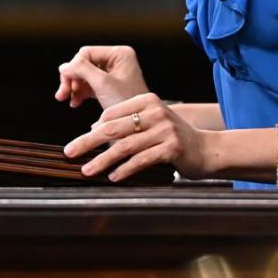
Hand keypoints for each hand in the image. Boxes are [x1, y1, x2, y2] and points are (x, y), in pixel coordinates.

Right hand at [54, 45, 147, 109]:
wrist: (137, 126)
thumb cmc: (128, 104)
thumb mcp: (103, 84)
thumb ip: (82, 70)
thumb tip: (64, 66)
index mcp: (119, 54)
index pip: (87, 53)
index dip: (74, 67)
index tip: (67, 84)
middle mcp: (117, 60)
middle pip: (84, 64)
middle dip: (72, 79)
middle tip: (63, 93)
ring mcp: (113, 74)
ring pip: (84, 75)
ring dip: (74, 87)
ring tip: (67, 99)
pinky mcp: (109, 87)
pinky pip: (89, 85)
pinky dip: (80, 93)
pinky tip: (75, 102)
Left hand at [63, 93, 211, 181]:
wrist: (207, 149)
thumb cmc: (174, 138)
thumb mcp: (151, 122)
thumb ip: (126, 122)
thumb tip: (94, 129)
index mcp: (147, 100)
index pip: (111, 113)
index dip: (92, 129)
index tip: (77, 144)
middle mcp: (156, 112)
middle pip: (113, 128)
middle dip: (87, 142)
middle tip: (69, 152)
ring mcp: (165, 130)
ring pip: (124, 147)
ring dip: (102, 160)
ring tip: (87, 170)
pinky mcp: (172, 148)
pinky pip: (141, 160)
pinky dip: (124, 169)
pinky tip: (113, 177)